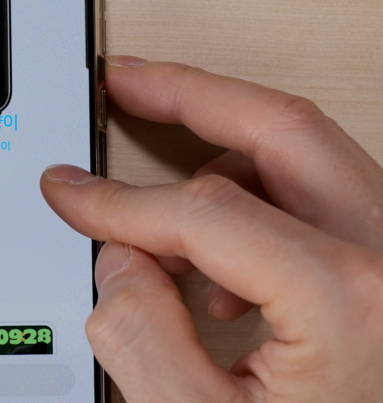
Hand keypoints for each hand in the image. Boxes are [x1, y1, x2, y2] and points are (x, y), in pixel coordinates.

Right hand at [41, 57, 382, 401]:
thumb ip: (142, 341)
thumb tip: (117, 262)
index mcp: (349, 295)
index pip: (202, 209)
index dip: (116, 199)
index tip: (69, 192)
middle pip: (280, 127)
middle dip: (189, 93)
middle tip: (128, 78)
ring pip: (309, 151)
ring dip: (226, 144)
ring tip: (162, 170)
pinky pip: (323, 195)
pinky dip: (259, 195)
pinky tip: (223, 252)